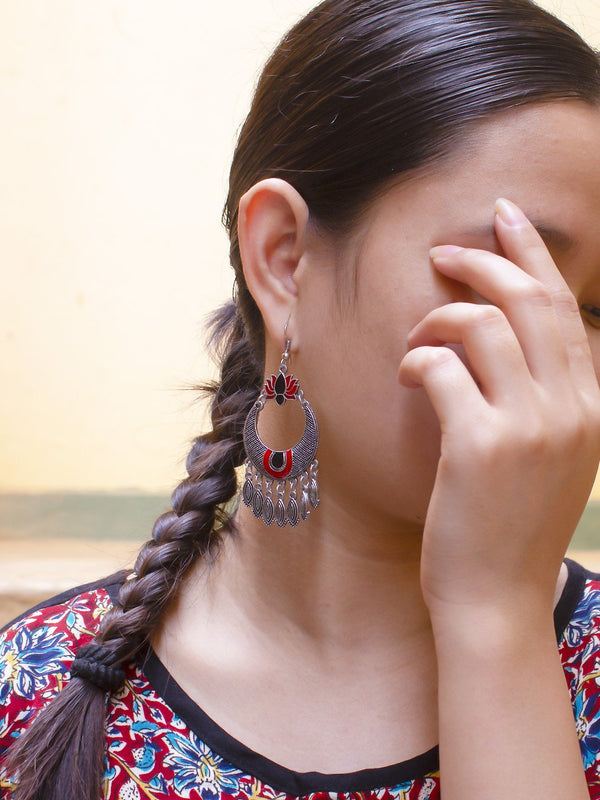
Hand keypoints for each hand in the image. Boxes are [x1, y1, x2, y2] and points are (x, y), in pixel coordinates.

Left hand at [398, 198, 599, 620]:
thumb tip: (502, 340)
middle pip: (528, 300)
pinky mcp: (482, 446)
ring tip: (415, 344)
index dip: (532, 255)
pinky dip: (415, 361)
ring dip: (435, 320)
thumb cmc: (507, 527)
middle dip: (483, 259)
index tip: (505, 217)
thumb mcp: (547, 458)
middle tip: (442, 252)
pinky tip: (405, 377)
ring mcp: (531, 426)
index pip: (564, 309)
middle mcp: (571, 408)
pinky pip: (441, 367)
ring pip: (480, 324)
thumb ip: (543, 400)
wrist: (495, 600)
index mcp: (590, 407)